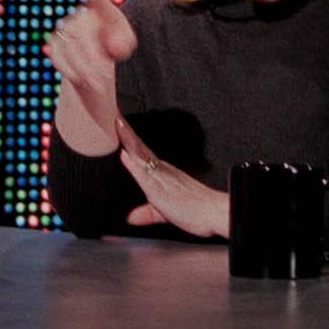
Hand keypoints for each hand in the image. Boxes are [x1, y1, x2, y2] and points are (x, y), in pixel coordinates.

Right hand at [48, 0, 137, 154]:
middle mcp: (76, 12)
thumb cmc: (113, 40)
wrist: (97, 51)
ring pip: (68, 47)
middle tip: (105, 77)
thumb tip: (113, 48)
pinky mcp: (54, 42)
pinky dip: (70, 70)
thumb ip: (124, 41)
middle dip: (92, 59)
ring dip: (83, 68)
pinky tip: (83, 82)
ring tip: (99, 84)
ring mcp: (62, 27)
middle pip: (80, 33)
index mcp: (97, 5)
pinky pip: (57, 56)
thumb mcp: (126, 40)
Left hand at [115, 117, 227, 238]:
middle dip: (124, 129)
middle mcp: (161, 170)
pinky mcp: (160, 189)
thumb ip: (147, 214)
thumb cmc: (197, 212)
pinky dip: (133, 162)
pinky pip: (145, 173)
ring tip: (116, 121)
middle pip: (138, 146)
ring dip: (127, 138)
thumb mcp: (164, 213)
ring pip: (140, 153)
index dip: (127, 137)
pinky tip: (124, 153)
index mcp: (162, 172)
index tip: (116, 121)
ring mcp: (161, 177)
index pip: (140, 151)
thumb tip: (132, 218)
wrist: (217, 214)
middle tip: (111, 110)